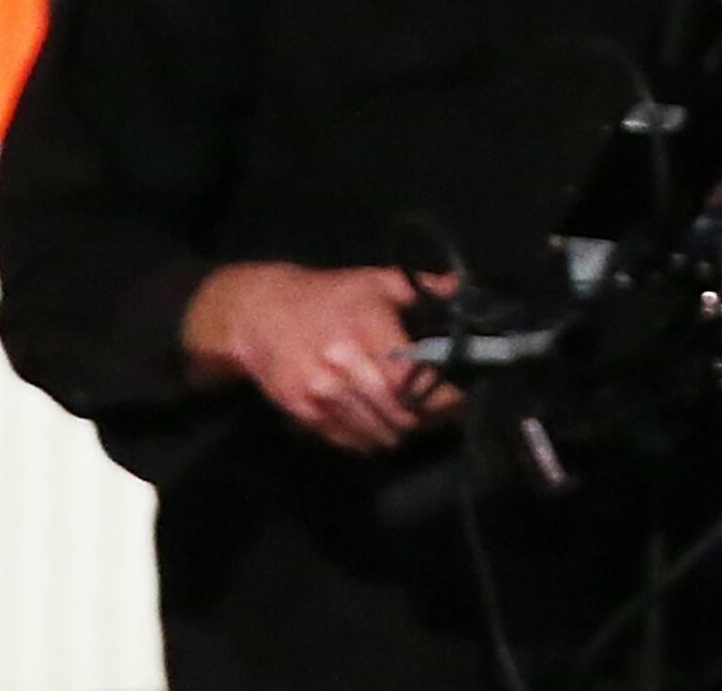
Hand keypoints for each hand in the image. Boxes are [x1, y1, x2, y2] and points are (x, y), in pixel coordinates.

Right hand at [181, 263, 461, 453]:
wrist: (259, 315)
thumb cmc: (328, 295)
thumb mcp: (376, 281)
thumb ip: (422, 287)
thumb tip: (461, 290)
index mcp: (365, 328)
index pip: (411, 379)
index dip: (441, 396)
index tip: (460, 397)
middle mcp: (342, 365)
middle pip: (399, 414)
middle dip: (429, 419)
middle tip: (445, 413)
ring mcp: (321, 394)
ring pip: (378, 434)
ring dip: (403, 432)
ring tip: (416, 419)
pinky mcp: (304, 414)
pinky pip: (350, 442)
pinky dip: (373, 439)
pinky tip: (383, 424)